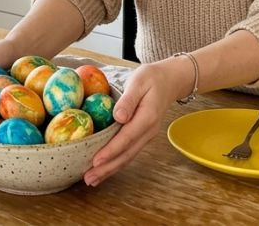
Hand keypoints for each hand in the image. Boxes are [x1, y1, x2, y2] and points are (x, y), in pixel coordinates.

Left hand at [82, 60, 175, 185]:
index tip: (96, 161)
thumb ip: (129, 99)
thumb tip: (118, 117)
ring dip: (110, 170)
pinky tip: (104, 169)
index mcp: (147, 117)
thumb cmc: (151, 78)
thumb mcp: (139, 81)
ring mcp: (146, 136)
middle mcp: (148, 131)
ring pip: (127, 157)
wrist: (169, 81)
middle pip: (126, 154)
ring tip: (92, 180)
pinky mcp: (142, 136)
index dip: (110, 151)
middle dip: (107, 168)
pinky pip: (128, 153)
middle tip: (88, 178)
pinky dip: (116, 163)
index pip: (126, 138)